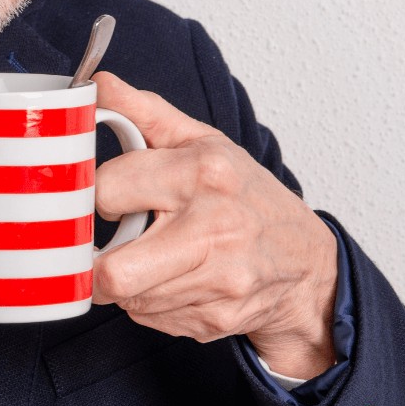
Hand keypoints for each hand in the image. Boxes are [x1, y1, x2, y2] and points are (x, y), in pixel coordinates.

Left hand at [90, 71, 339, 379]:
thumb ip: (146, 112)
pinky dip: (151, 302)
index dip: (100, 194)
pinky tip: (174, 279)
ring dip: (128, 281)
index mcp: (205, 173)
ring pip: (127, 299)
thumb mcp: (204, 142)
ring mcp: (217, 280)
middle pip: (113, 272)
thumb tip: (100, 86)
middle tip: (112, 243)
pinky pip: (150, 318)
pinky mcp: (215, 319)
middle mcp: (213, 228)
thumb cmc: (249, 197)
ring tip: (154, 255)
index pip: (109, 190)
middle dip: (98, 262)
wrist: (305, 263)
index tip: (116, 195)